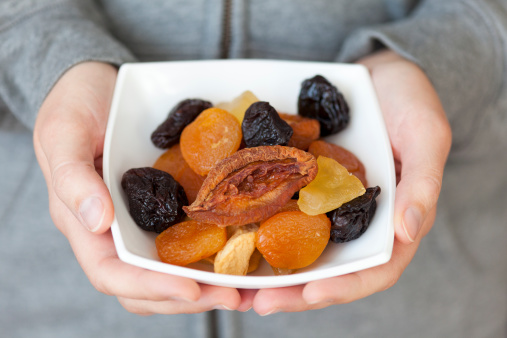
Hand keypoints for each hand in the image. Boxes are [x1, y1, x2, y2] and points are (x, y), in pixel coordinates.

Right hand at [33, 62, 247, 313]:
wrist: (99, 85)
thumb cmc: (74, 106)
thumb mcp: (63, 132)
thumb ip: (72, 177)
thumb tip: (97, 222)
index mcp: (86, 224)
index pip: (113, 274)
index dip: (151, 288)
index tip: (192, 290)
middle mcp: (119, 232)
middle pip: (150, 283)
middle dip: (192, 296)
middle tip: (236, 296)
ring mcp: (146, 220)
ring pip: (174, 267)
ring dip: (210, 282)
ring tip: (248, 287)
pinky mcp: (169, 203)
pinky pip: (191, 234)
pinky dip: (216, 248)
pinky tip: (247, 246)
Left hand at [251, 50, 451, 314]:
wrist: (375, 73)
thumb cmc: (409, 100)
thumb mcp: (426, 135)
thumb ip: (422, 183)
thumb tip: (408, 231)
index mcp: (392, 221)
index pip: (373, 269)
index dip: (343, 288)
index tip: (309, 295)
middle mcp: (355, 221)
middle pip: (328, 269)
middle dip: (294, 290)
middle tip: (258, 302)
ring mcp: (327, 205)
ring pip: (300, 247)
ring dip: (270, 268)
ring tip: (235, 285)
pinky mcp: (302, 185)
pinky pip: (280, 209)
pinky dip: (258, 224)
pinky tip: (230, 230)